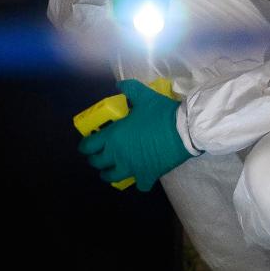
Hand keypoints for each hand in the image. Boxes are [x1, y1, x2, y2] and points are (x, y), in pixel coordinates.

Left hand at [78, 79, 193, 190]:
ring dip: (109, 173)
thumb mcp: (144, 96)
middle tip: (100, 154)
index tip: (88, 143)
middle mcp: (118, 155)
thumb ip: (129, 89)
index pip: (88, 146)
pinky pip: (139, 185)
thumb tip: (119, 85)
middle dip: (95, 159)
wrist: (184, 130)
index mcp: (113, 136)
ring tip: (112, 169)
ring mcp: (132, 168)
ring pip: (112, 177)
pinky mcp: (147, 175)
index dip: (85, 145)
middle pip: (97, 163)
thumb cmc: (160, 113)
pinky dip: (139, 181)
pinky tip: (141, 176)